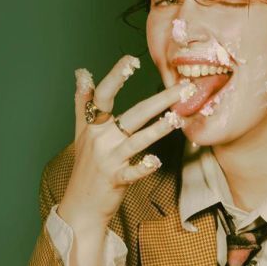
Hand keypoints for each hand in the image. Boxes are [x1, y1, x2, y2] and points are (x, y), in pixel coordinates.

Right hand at [58, 56, 185, 233]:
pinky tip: (156, 161)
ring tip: (177, 119)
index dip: (116, 77)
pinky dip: (144, 167)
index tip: (132, 60)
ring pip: (137, 140)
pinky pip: (132, 172)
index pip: (103, 95)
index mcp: (93, 125)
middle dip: (161, 100)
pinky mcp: (116, 180)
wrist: (80, 205)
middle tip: (185, 88)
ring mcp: (108, 160)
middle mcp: (100, 139)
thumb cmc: (86, 165)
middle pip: (134, 114)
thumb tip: (82, 72)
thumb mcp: (81, 132)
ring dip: (158, 129)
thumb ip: (83, 102)